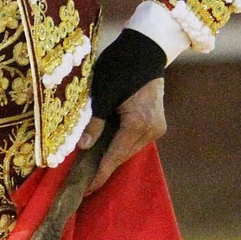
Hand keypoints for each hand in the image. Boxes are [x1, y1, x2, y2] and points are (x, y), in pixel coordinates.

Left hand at [77, 77, 165, 193]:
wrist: (147, 48)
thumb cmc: (121, 66)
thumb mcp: (102, 94)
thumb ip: (94, 122)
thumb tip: (84, 147)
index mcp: (138, 124)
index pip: (114, 157)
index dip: (99, 175)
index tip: (86, 190)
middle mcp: (151, 130)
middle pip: (123, 156)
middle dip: (104, 168)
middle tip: (84, 181)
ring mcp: (157, 127)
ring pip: (129, 149)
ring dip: (112, 156)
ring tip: (92, 166)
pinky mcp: (156, 122)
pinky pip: (135, 140)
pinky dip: (120, 145)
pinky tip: (106, 148)